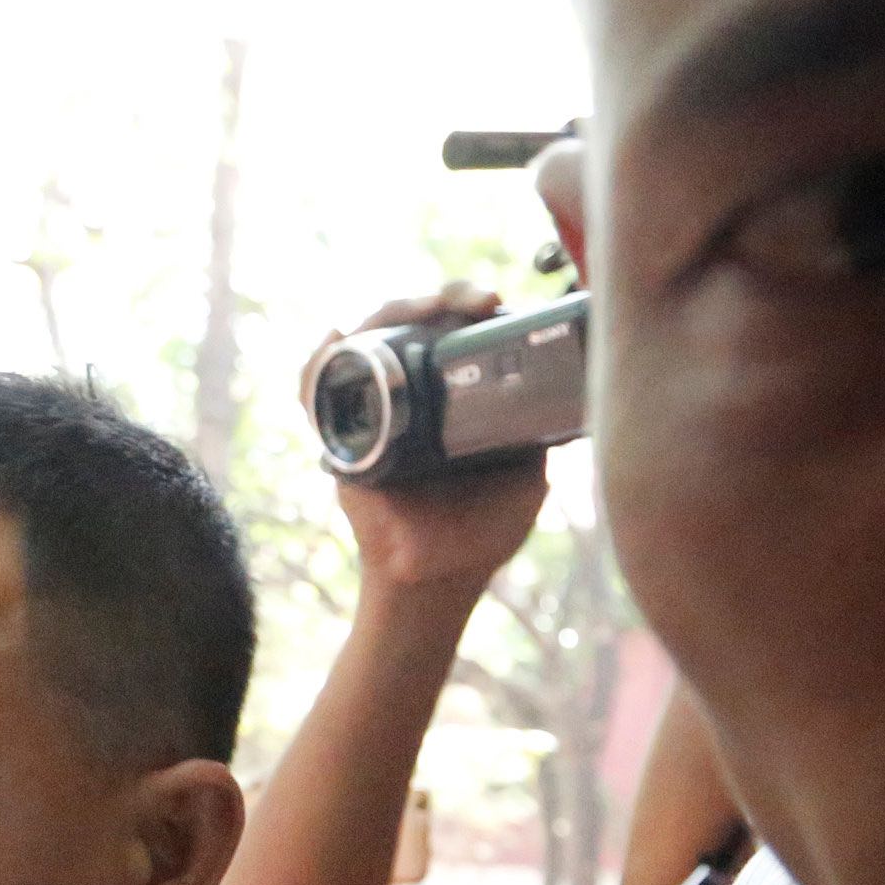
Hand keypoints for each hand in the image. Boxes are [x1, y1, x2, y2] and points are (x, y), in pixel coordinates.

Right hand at [305, 284, 551, 596]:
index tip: (493, 304)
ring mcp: (368, 414)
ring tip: (421, 309)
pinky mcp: (339, 440)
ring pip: (361, 341)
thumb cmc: (478, 538)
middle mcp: (403, 398)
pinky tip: (337, 338)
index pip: (445, 332)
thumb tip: (568, 397)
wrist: (434, 584)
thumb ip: (540, 441)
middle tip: (474, 303)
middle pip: (404, 323)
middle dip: (435, 299)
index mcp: (445, 400)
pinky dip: (320, 361)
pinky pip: (317, 390)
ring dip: (385, 315)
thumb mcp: (527, 481)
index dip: (464, 306)